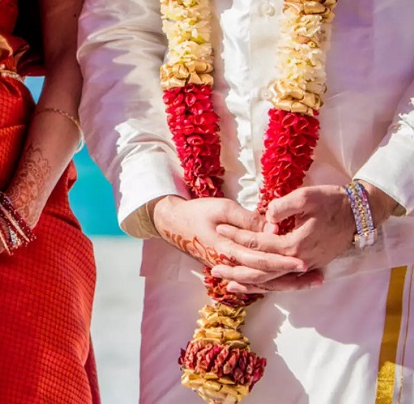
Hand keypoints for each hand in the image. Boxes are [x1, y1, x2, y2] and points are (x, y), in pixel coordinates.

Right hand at [151, 195, 306, 272]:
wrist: (174, 224)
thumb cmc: (197, 212)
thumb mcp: (222, 208)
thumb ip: (247, 220)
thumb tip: (272, 228)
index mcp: (226, 249)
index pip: (260, 260)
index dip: (282, 262)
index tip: (304, 262)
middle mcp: (229, 264)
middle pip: (265, 277)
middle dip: (292, 278)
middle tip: (317, 277)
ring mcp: (229, 268)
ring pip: (261, 281)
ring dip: (286, 282)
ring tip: (310, 282)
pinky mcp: (230, 267)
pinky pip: (253, 279)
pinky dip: (272, 282)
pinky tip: (288, 282)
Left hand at [213, 184, 380, 292]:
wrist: (359, 213)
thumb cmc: (332, 201)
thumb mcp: (306, 197)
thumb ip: (282, 208)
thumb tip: (266, 218)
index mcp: (295, 244)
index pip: (258, 243)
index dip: (237, 236)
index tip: (219, 229)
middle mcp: (298, 261)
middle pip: (260, 271)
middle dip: (235, 270)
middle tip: (213, 270)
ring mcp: (304, 267)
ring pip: (271, 281)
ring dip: (248, 284)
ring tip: (226, 285)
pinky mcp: (308, 267)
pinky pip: (283, 281)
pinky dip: (266, 285)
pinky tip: (252, 286)